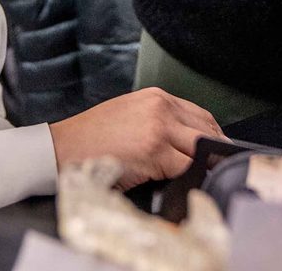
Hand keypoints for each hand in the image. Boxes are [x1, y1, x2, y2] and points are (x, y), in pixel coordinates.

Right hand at [48, 87, 222, 190]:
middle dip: (216, 153)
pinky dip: (189, 178)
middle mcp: (161, 107)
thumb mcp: (129, 117)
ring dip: (204, 167)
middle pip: (206, 130)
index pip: (201, 115)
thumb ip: (159, 123)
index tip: (219, 153)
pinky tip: (184, 185)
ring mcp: (159, 128)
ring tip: (204, 180)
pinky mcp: (154, 150)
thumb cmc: (90, 138)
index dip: (214, 136)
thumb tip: (186, 146)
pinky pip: (185, 167)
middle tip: (218, 171)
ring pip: (200, 149)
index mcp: (155, 97)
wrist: (62, 148)